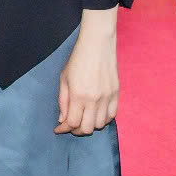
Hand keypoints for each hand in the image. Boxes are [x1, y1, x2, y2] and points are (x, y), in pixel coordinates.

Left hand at [56, 9, 120, 134]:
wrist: (97, 45)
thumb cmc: (77, 59)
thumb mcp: (64, 78)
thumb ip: (62, 101)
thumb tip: (62, 119)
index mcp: (78, 95)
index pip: (71, 122)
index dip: (64, 129)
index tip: (58, 129)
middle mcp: (94, 99)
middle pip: (87, 128)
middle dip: (76, 130)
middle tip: (70, 126)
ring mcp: (107, 97)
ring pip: (100, 124)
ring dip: (90, 125)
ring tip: (83, 119)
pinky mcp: (116, 94)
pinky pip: (112, 116)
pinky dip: (104, 120)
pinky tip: (96, 115)